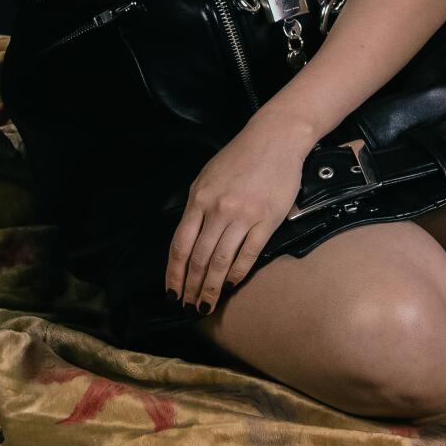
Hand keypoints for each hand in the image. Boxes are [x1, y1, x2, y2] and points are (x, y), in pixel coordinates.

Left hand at [166, 115, 308, 313]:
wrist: (274, 138)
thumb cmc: (239, 158)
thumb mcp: (207, 177)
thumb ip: (197, 207)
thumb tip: (188, 239)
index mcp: (199, 198)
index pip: (180, 244)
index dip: (174, 272)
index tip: (171, 292)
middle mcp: (218, 209)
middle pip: (199, 257)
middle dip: (191, 286)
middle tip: (188, 307)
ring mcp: (243, 215)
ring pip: (221, 261)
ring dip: (212, 288)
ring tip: (206, 305)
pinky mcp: (267, 220)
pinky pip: (248, 254)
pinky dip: (237, 273)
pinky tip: (231, 284)